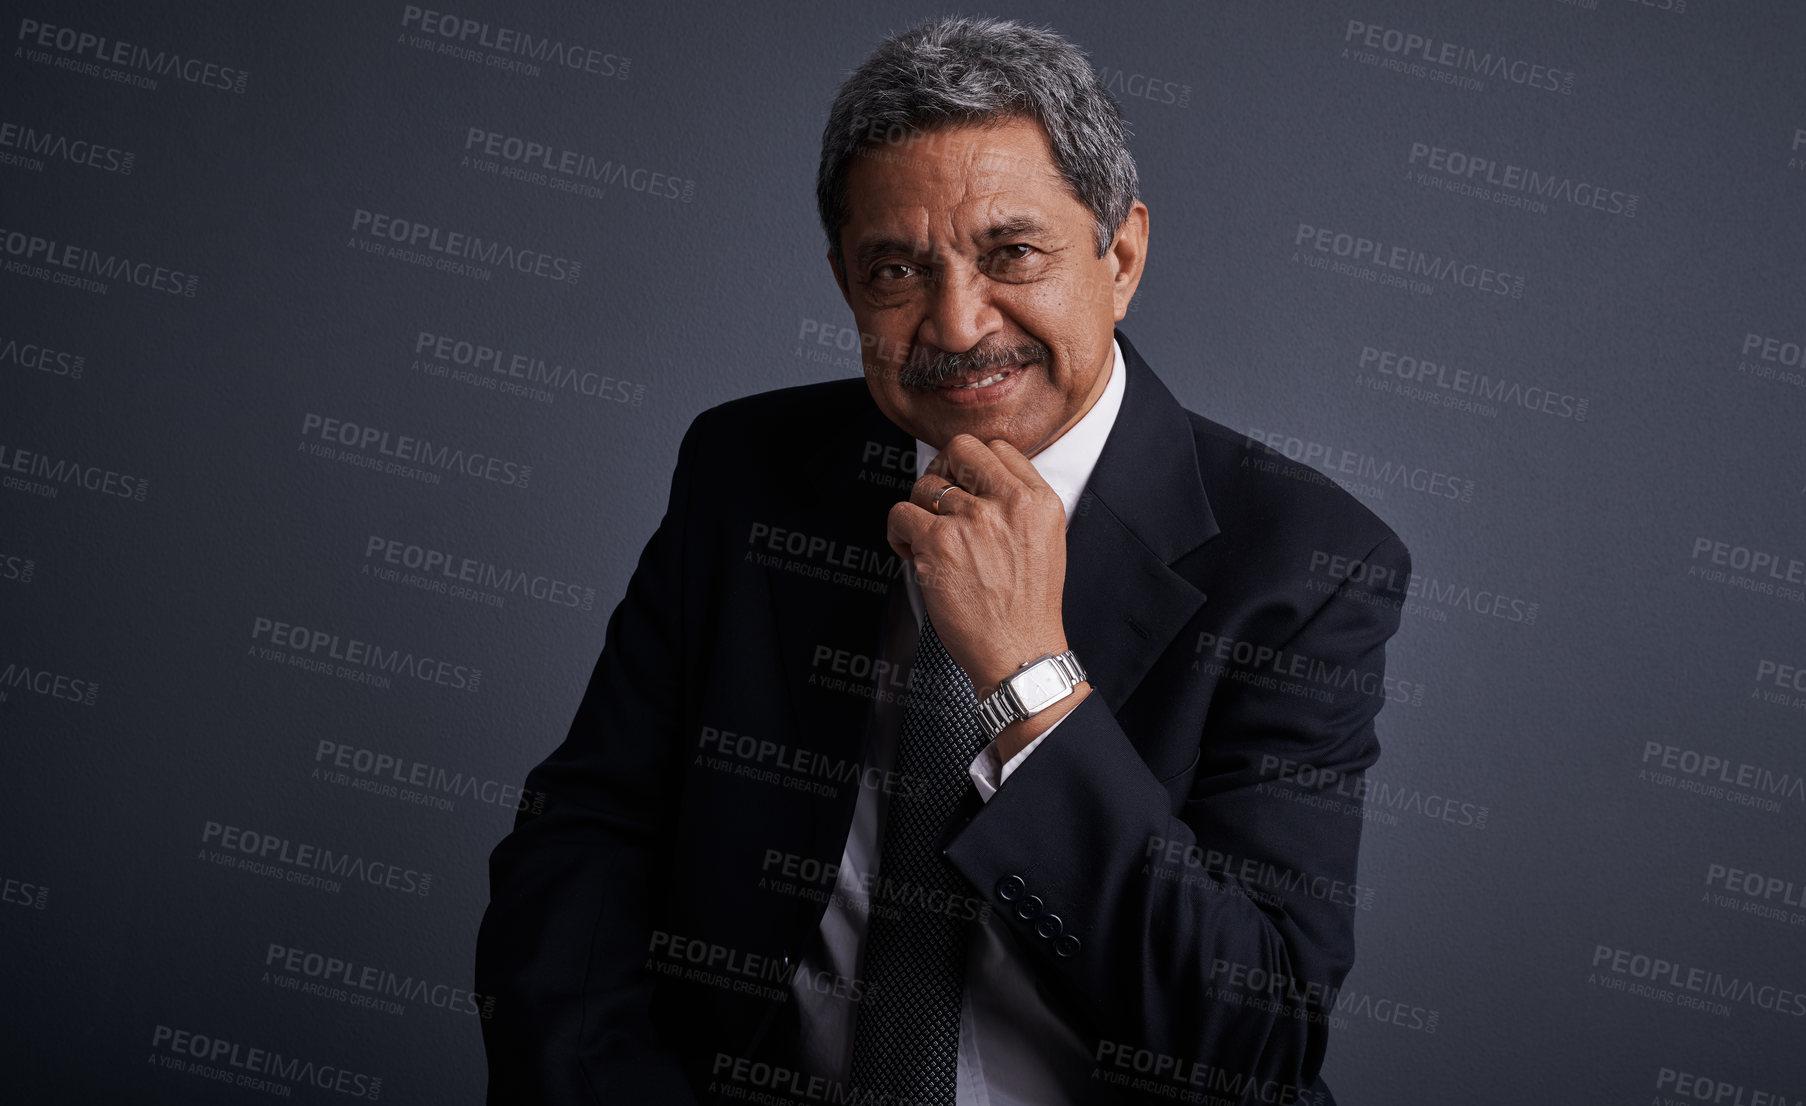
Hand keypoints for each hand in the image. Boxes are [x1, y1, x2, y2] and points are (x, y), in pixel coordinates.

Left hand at [886, 434, 1090, 758]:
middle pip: (960, 448)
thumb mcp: (1047, 542)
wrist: (1019, 652)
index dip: (973, 464)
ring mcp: (973, 519)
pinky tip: (911, 551)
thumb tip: (981, 481)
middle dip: (943, 469)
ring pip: (925, 483)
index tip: (964, 485)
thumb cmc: (1028, 608)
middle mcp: (1008, 503)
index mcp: (1039, 500)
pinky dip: (898, 532)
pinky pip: (901, 513)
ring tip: (926, 538)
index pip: (998, 448)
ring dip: (919, 509)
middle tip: (938, 499)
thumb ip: (1020, 505)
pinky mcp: (939, 542)